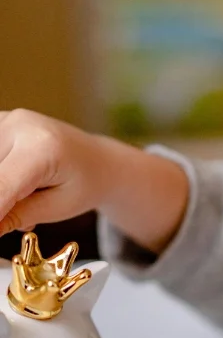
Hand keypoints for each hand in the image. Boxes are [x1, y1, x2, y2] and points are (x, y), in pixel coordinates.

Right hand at [0, 109, 188, 253]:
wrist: (97, 161)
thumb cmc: (84, 186)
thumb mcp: (57, 208)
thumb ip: (18, 216)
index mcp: (41, 149)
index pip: (0, 187)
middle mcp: (20, 126)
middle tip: (14, 219)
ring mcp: (8, 119)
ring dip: (0, 188)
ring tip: (23, 197)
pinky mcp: (0, 120)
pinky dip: (0, 174)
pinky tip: (18, 183)